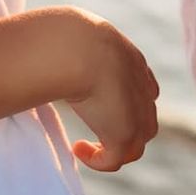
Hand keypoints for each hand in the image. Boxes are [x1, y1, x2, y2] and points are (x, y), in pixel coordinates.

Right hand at [60, 9, 160, 171]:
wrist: (79, 48)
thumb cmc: (70, 36)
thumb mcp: (78, 34)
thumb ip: (72, 43)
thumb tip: (49, 43)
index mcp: (134, 62)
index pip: (146, 89)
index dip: (130, 102)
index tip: (103, 104)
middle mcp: (142, 90)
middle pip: (146, 122)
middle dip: (126, 131)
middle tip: (97, 132)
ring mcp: (137, 115)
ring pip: (135, 145)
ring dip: (113, 150)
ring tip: (86, 145)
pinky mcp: (124, 134)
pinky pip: (114, 160)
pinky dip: (96, 160)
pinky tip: (77, 148)